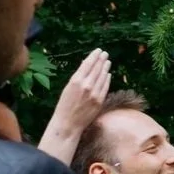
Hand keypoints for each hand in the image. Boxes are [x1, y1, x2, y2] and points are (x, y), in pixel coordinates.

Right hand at [36, 48, 110, 163]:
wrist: (68, 123)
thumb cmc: (65, 105)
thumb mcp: (68, 87)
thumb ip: (78, 77)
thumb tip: (86, 66)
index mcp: (76, 80)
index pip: (88, 64)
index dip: (94, 56)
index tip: (98, 51)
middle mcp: (87, 85)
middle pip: (97, 69)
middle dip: (102, 60)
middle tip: (105, 53)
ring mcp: (95, 93)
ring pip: (103, 77)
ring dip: (105, 68)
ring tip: (108, 61)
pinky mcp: (100, 101)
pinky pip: (105, 87)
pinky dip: (107, 79)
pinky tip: (108, 74)